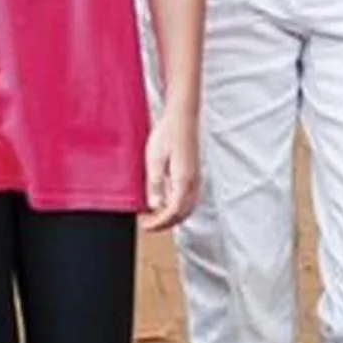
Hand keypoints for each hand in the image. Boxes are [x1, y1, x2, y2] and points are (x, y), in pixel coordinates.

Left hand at [143, 111, 198, 229]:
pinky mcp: (196, 173)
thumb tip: (154, 205)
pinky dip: (179, 207)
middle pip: (183, 214)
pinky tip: (167, 202)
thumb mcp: (154, 159)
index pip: (173, 212)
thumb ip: (155, 184)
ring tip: (155, 216)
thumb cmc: (168, 134)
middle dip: (165, 223)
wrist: (183, 117)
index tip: (145, 226)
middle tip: (148, 224)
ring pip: (188, 207)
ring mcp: (197, 178)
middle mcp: (193, 182)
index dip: (158, 223)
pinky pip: (190, 198)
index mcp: (183, 180)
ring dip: (173, 216)